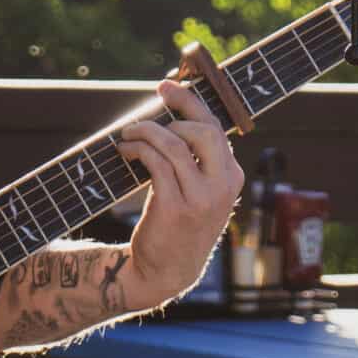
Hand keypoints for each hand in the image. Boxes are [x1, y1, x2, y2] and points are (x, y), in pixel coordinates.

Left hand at [116, 80, 245, 303]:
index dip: (191, 102)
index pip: (216, 129)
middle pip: (202, 131)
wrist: (165, 271)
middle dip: (175, 109)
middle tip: (150, 104)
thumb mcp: (200, 193)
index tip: (168, 86)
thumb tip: (173, 113)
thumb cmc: (179, 225)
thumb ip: (197, 160)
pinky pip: (155, 163)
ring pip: (174, 144)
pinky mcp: (175, 207)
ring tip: (128, 134)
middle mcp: (222, 186)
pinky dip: (137, 150)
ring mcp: (200, 198)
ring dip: (146, 131)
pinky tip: (125, 151)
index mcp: (232, 177)